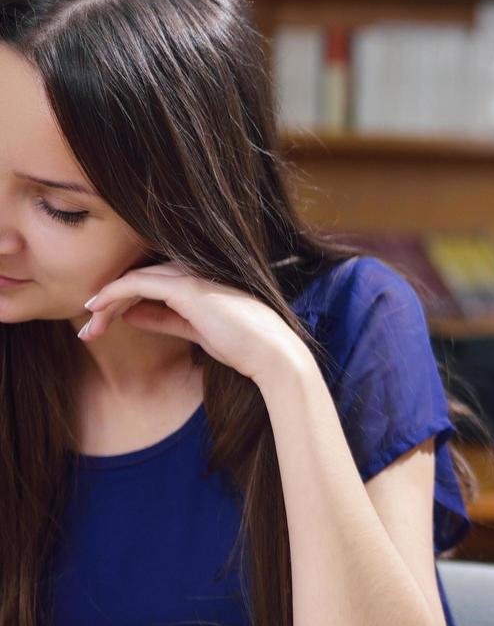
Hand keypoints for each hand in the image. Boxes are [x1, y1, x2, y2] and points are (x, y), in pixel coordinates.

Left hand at [80, 263, 310, 383]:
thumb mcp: (196, 332)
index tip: (103, 322)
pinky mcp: (187, 288)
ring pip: (135, 279)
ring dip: (107, 301)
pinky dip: (114, 293)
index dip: (123, 299)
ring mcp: (192, 277)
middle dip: (109, 302)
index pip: (152, 281)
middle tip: (89, 330)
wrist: (272, 353)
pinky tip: (98, 308)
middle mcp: (195, 272)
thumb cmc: (244, 345)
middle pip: (139, 278)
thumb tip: (131, 315)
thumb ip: (164, 320)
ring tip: (90, 328)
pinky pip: (139, 283)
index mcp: (201, 281)